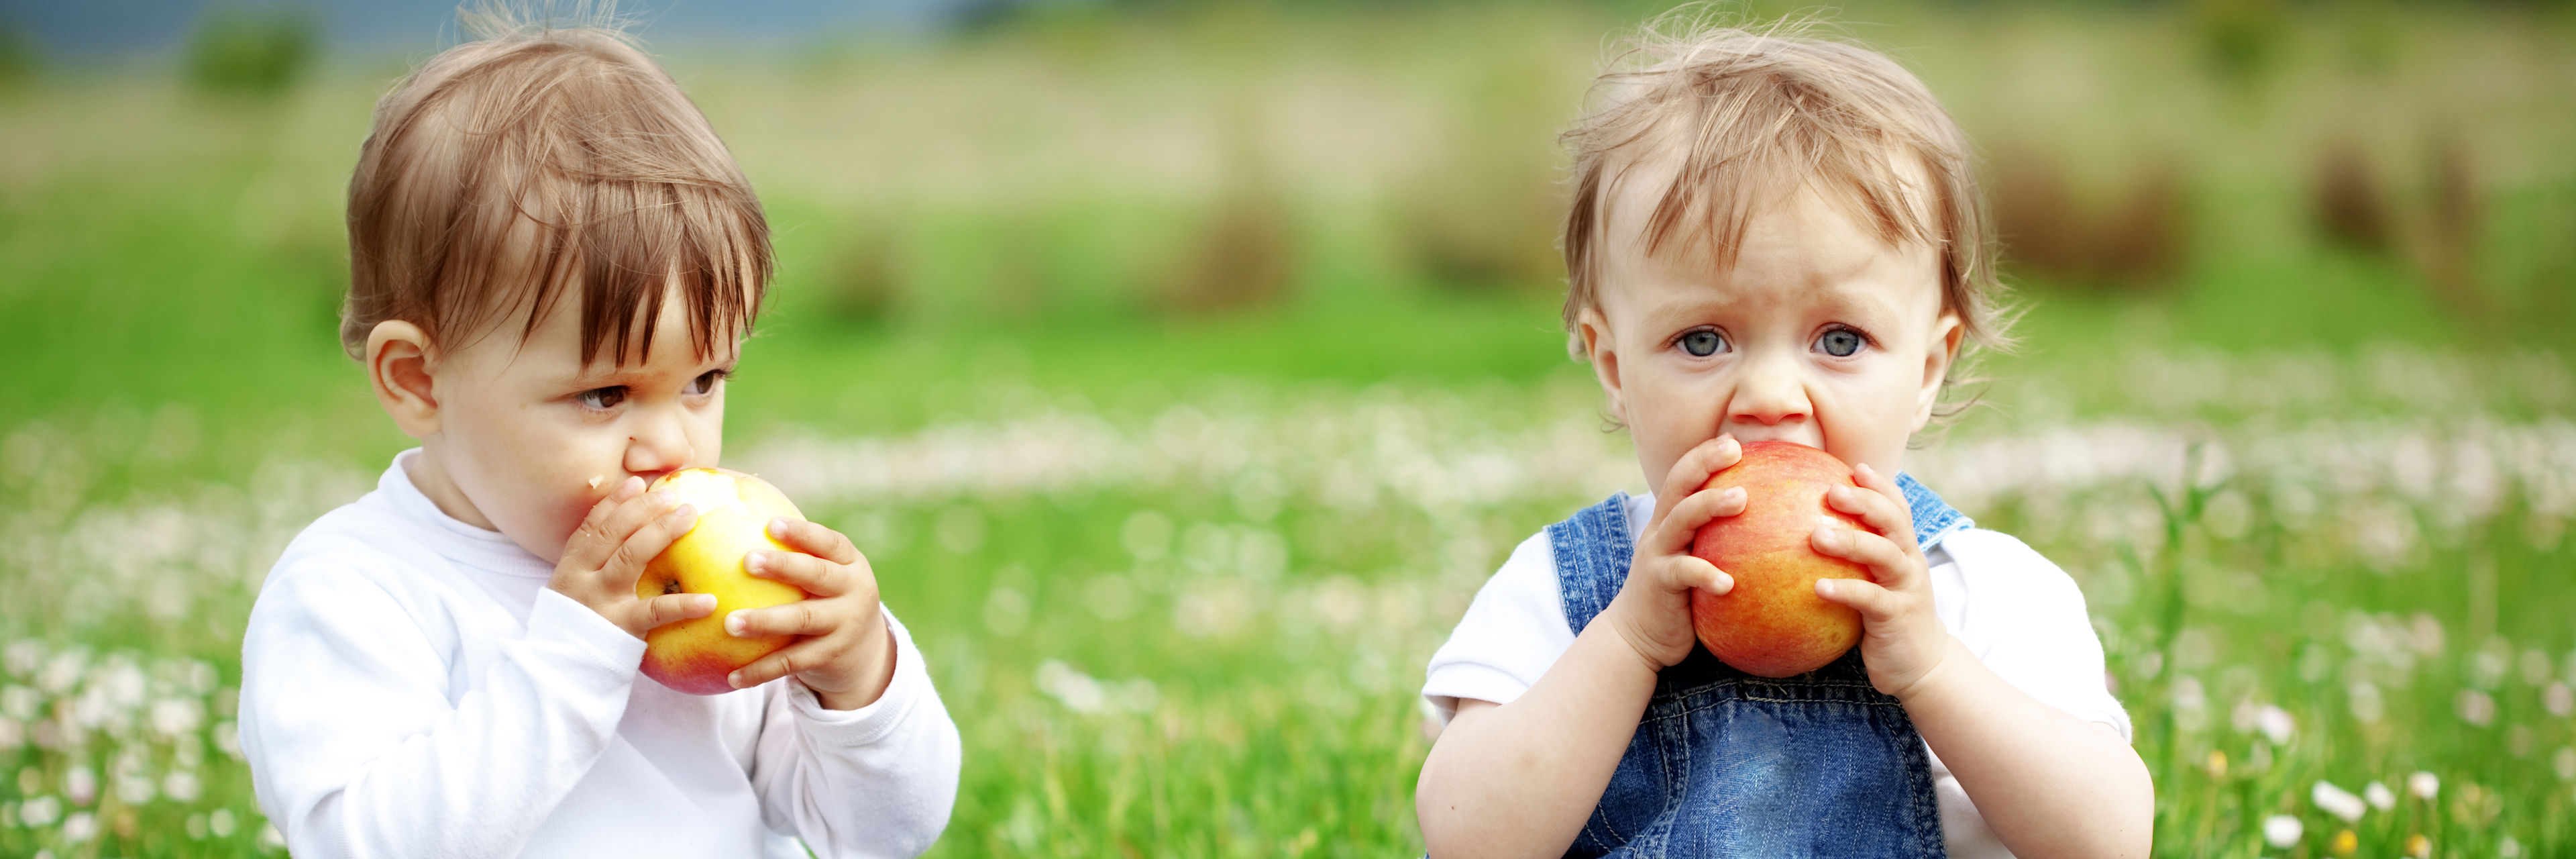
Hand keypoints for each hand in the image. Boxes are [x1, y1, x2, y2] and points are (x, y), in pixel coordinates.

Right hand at [550, 476, 718, 638]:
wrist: (557, 674)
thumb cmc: (577, 630)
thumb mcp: (575, 592)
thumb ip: (595, 567)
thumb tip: (631, 537)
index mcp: (571, 567)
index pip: (593, 526)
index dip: (615, 502)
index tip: (638, 483)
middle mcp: (582, 579)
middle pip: (613, 534)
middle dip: (643, 509)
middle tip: (673, 494)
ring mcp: (601, 601)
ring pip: (630, 557)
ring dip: (661, 532)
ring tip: (689, 517)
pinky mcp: (620, 627)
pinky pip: (655, 612)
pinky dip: (683, 604)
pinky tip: (709, 601)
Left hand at [722, 519, 896, 709]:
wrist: (866, 653)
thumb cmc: (828, 599)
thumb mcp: (828, 575)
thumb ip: (798, 555)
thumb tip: (738, 516)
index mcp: (851, 564)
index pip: (830, 543)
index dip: (803, 533)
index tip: (771, 524)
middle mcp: (854, 592)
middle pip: (818, 576)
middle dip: (784, 567)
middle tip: (747, 561)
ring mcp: (845, 625)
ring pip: (803, 620)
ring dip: (765, 621)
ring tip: (730, 623)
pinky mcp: (831, 657)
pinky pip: (792, 662)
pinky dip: (761, 670)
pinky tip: (732, 676)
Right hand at [1600, 435, 1750, 669]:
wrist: (1637, 636)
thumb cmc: (1682, 598)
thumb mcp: (1699, 561)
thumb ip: (1723, 543)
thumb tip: (1776, 533)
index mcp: (1671, 520)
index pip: (1685, 475)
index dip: (1705, 454)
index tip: (1735, 441)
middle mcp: (1661, 529)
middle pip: (1679, 484)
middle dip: (1704, 461)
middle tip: (1736, 449)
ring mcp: (1657, 554)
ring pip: (1679, 519)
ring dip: (1709, 505)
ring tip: (1742, 499)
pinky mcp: (1658, 583)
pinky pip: (1683, 573)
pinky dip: (1705, 574)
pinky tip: (1729, 583)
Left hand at [1810, 463, 1958, 699]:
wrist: (1921, 665)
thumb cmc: (1886, 617)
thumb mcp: (1876, 581)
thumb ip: (1856, 558)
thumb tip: (1807, 533)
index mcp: (1904, 549)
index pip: (1896, 508)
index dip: (1880, 486)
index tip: (1854, 467)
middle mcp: (1910, 562)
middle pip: (1893, 522)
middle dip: (1866, 502)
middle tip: (1831, 491)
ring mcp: (1906, 588)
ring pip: (1884, 554)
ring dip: (1851, 541)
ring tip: (1816, 535)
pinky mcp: (1898, 616)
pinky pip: (1870, 599)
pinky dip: (1846, 590)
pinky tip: (1818, 587)